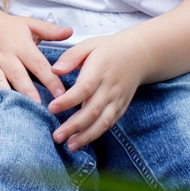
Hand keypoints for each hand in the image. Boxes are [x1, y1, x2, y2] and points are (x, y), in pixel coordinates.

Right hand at [0, 10, 71, 101]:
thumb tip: (70, 31)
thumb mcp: (30, 25)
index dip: (50, 80)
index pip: (38, 64)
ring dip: (8, 97)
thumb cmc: (9, 29)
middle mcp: (4, 56)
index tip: (62, 94)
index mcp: (20, 45)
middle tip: (41, 108)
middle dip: (29, 92)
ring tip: (19, 112)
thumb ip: (50, 31)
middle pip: (18, 76)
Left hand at [47, 29, 150, 147]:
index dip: (68, 100)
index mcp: (100, 70)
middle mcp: (110, 87)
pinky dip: (96, 134)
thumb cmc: (108, 50)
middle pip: (92, 110)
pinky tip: (82, 141)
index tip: (52, 108)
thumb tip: (55, 70)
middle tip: (57, 136)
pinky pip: (110, 124)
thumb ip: (70, 57)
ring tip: (70, 146)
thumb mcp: (89, 45)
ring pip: (103, 122)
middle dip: (74, 126)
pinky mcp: (121, 108)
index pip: (84, 88)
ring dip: (86, 136)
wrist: (138, 55)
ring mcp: (117, 100)